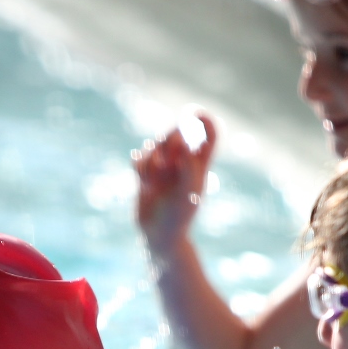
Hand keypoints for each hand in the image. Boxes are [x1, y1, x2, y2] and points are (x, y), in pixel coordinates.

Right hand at [134, 112, 216, 253]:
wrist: (159, 237)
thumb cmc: (179, 218)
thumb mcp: (189, 194)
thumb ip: (189, 168)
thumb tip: (184, 145)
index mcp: (200, 165)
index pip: (207, 135)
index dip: (203, 121)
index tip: (194, 112)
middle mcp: (182, 164)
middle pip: (177, 135)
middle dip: (168, 139)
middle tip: (165, 156)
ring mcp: (163, 169)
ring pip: (154, 146)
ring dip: (151, 159)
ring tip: (152, 182)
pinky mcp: (146, 175)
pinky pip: (140, 159)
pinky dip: (140, 166)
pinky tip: (142, 180)